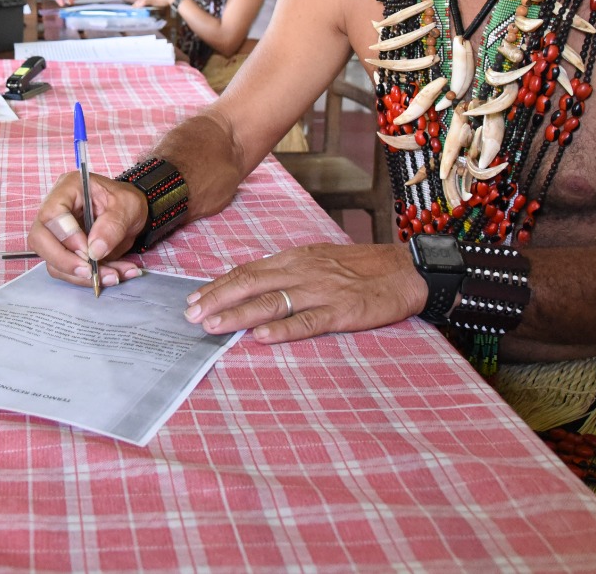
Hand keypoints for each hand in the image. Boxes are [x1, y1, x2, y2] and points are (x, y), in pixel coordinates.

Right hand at [28, 171, 148, 287]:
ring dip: (81, 275)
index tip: (89, 251)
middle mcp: (55, 210)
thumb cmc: (126, 202)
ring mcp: (56, 233)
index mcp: (68, 189)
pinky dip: (88, 279)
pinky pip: (66, 271)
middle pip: (39, 239)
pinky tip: (112, 274)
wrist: (130, 215)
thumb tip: (94, 251)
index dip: (67, 236)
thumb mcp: (128, 207)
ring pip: (51, 261)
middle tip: (91, 272)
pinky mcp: (63, 252)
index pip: (52, 214)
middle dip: (64, 261)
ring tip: (113, 275)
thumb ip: (112, 226)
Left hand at [183, 242, 427, 343]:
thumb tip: (253, 282)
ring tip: (212, 326)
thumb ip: (287, 271)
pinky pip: (307, 321)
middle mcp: (302, 271)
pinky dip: (282, 330)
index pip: (248, 270)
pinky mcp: (341, 312)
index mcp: (295, 259)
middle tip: (190, 316)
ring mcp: (321, 291)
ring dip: (238, 314)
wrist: (405, 271)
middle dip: (217, 299)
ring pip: (272, 302)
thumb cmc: (360, 268)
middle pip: (251, 283)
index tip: (194, 298)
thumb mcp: (318, 260)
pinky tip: (260, 337)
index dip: (219, 285)